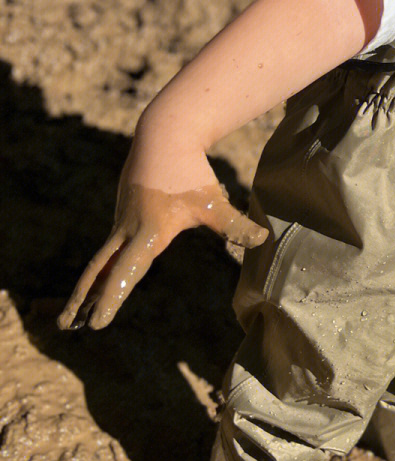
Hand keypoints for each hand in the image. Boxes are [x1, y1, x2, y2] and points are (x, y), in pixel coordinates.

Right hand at [58, 174, 266, 330]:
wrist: (164, 135)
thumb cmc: (190, 171)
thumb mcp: (213, 200)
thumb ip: (234, 224)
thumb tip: (262, 239)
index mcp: (149, 231)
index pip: (126, 272)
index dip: (112, 298)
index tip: (98, 322)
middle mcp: (128, 229)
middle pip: (100, 269)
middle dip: (82, 298)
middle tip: (65, 325)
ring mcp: (122, 220)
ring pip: (102, 259)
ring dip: (88, 285)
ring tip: (75, 313)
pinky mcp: (123, 213)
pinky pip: (110, 247)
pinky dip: (100, 267)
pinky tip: (98, 282)